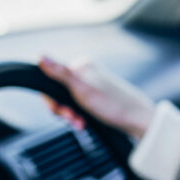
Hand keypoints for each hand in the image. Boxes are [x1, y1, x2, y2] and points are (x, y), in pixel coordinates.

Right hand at [38, 56, 154, 139]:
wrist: (139, 121)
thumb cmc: (113, 105)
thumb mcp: (82, 89)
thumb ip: (60, 73)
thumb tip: (40, 56)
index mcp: (82, 66)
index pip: (50, 79)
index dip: (52, 99)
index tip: (61, 110)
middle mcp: (87, 73)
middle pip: (59, 92)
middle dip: (63, 110)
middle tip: (74, 119)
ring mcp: (92, 86)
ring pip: (68, 102)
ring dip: (71, 116)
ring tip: (80, 123)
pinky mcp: (97, 98)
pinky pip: (79, 107)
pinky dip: (79, 116)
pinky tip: (84, 123)